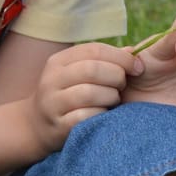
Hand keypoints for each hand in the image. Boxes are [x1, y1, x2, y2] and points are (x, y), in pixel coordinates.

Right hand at [27, 41, 141, 151]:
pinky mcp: (58, 125)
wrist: (36, 126)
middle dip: (116, 76)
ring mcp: (52, 103)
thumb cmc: (68, 94)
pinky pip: (85, 117)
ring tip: (113, 100)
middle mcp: (52, 79)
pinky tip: (103, 115)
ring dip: (110, 96)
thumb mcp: (79, 72)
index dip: (121, 57)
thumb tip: (133, 52)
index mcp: (60, 60)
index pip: (94, 50)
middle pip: (93, 69)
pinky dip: (100, 115)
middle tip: (123, 85)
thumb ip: (104, 61)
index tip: (138, 67)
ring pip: (89, 93)